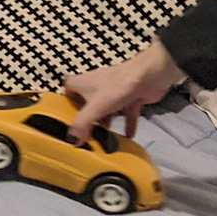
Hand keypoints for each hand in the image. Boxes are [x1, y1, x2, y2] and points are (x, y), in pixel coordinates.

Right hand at [64, 39, 186, 142]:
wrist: (150, 76)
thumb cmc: (121, 83)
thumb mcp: (96, 107)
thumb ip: (82, 124)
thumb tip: (72, 139)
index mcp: (84, 82)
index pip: (68, 90)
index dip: (66, 103)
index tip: (66, 118)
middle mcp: (97, 85)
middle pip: (87, 102)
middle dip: (87, 117)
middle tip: (85, 132)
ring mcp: (114, 90)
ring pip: (106, 108)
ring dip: (106, 122)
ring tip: (104, 136)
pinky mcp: (130, 96)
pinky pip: (126, 113)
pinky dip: (127, 124)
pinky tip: (128, 136)